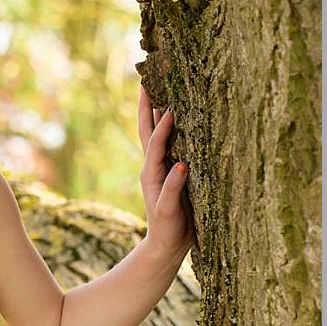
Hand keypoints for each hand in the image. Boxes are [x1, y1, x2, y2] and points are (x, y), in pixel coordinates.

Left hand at [135, 86, 191, 267]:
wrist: (165, 246)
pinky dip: (167, 126)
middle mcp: (152, 166)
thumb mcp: (169, 213)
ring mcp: (159, 168)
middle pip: (146, 128)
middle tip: (145, 79)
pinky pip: (166, 142)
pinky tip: (175, 116)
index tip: (171, 107)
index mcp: (151, 174)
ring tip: (157, 88)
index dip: (163, 126)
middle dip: (145, 104)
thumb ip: (173, 190)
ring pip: (154, 132)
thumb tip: (182, 165)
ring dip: (154, 110)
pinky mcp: (168, 172)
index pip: (156, 143)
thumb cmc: (168, 231)